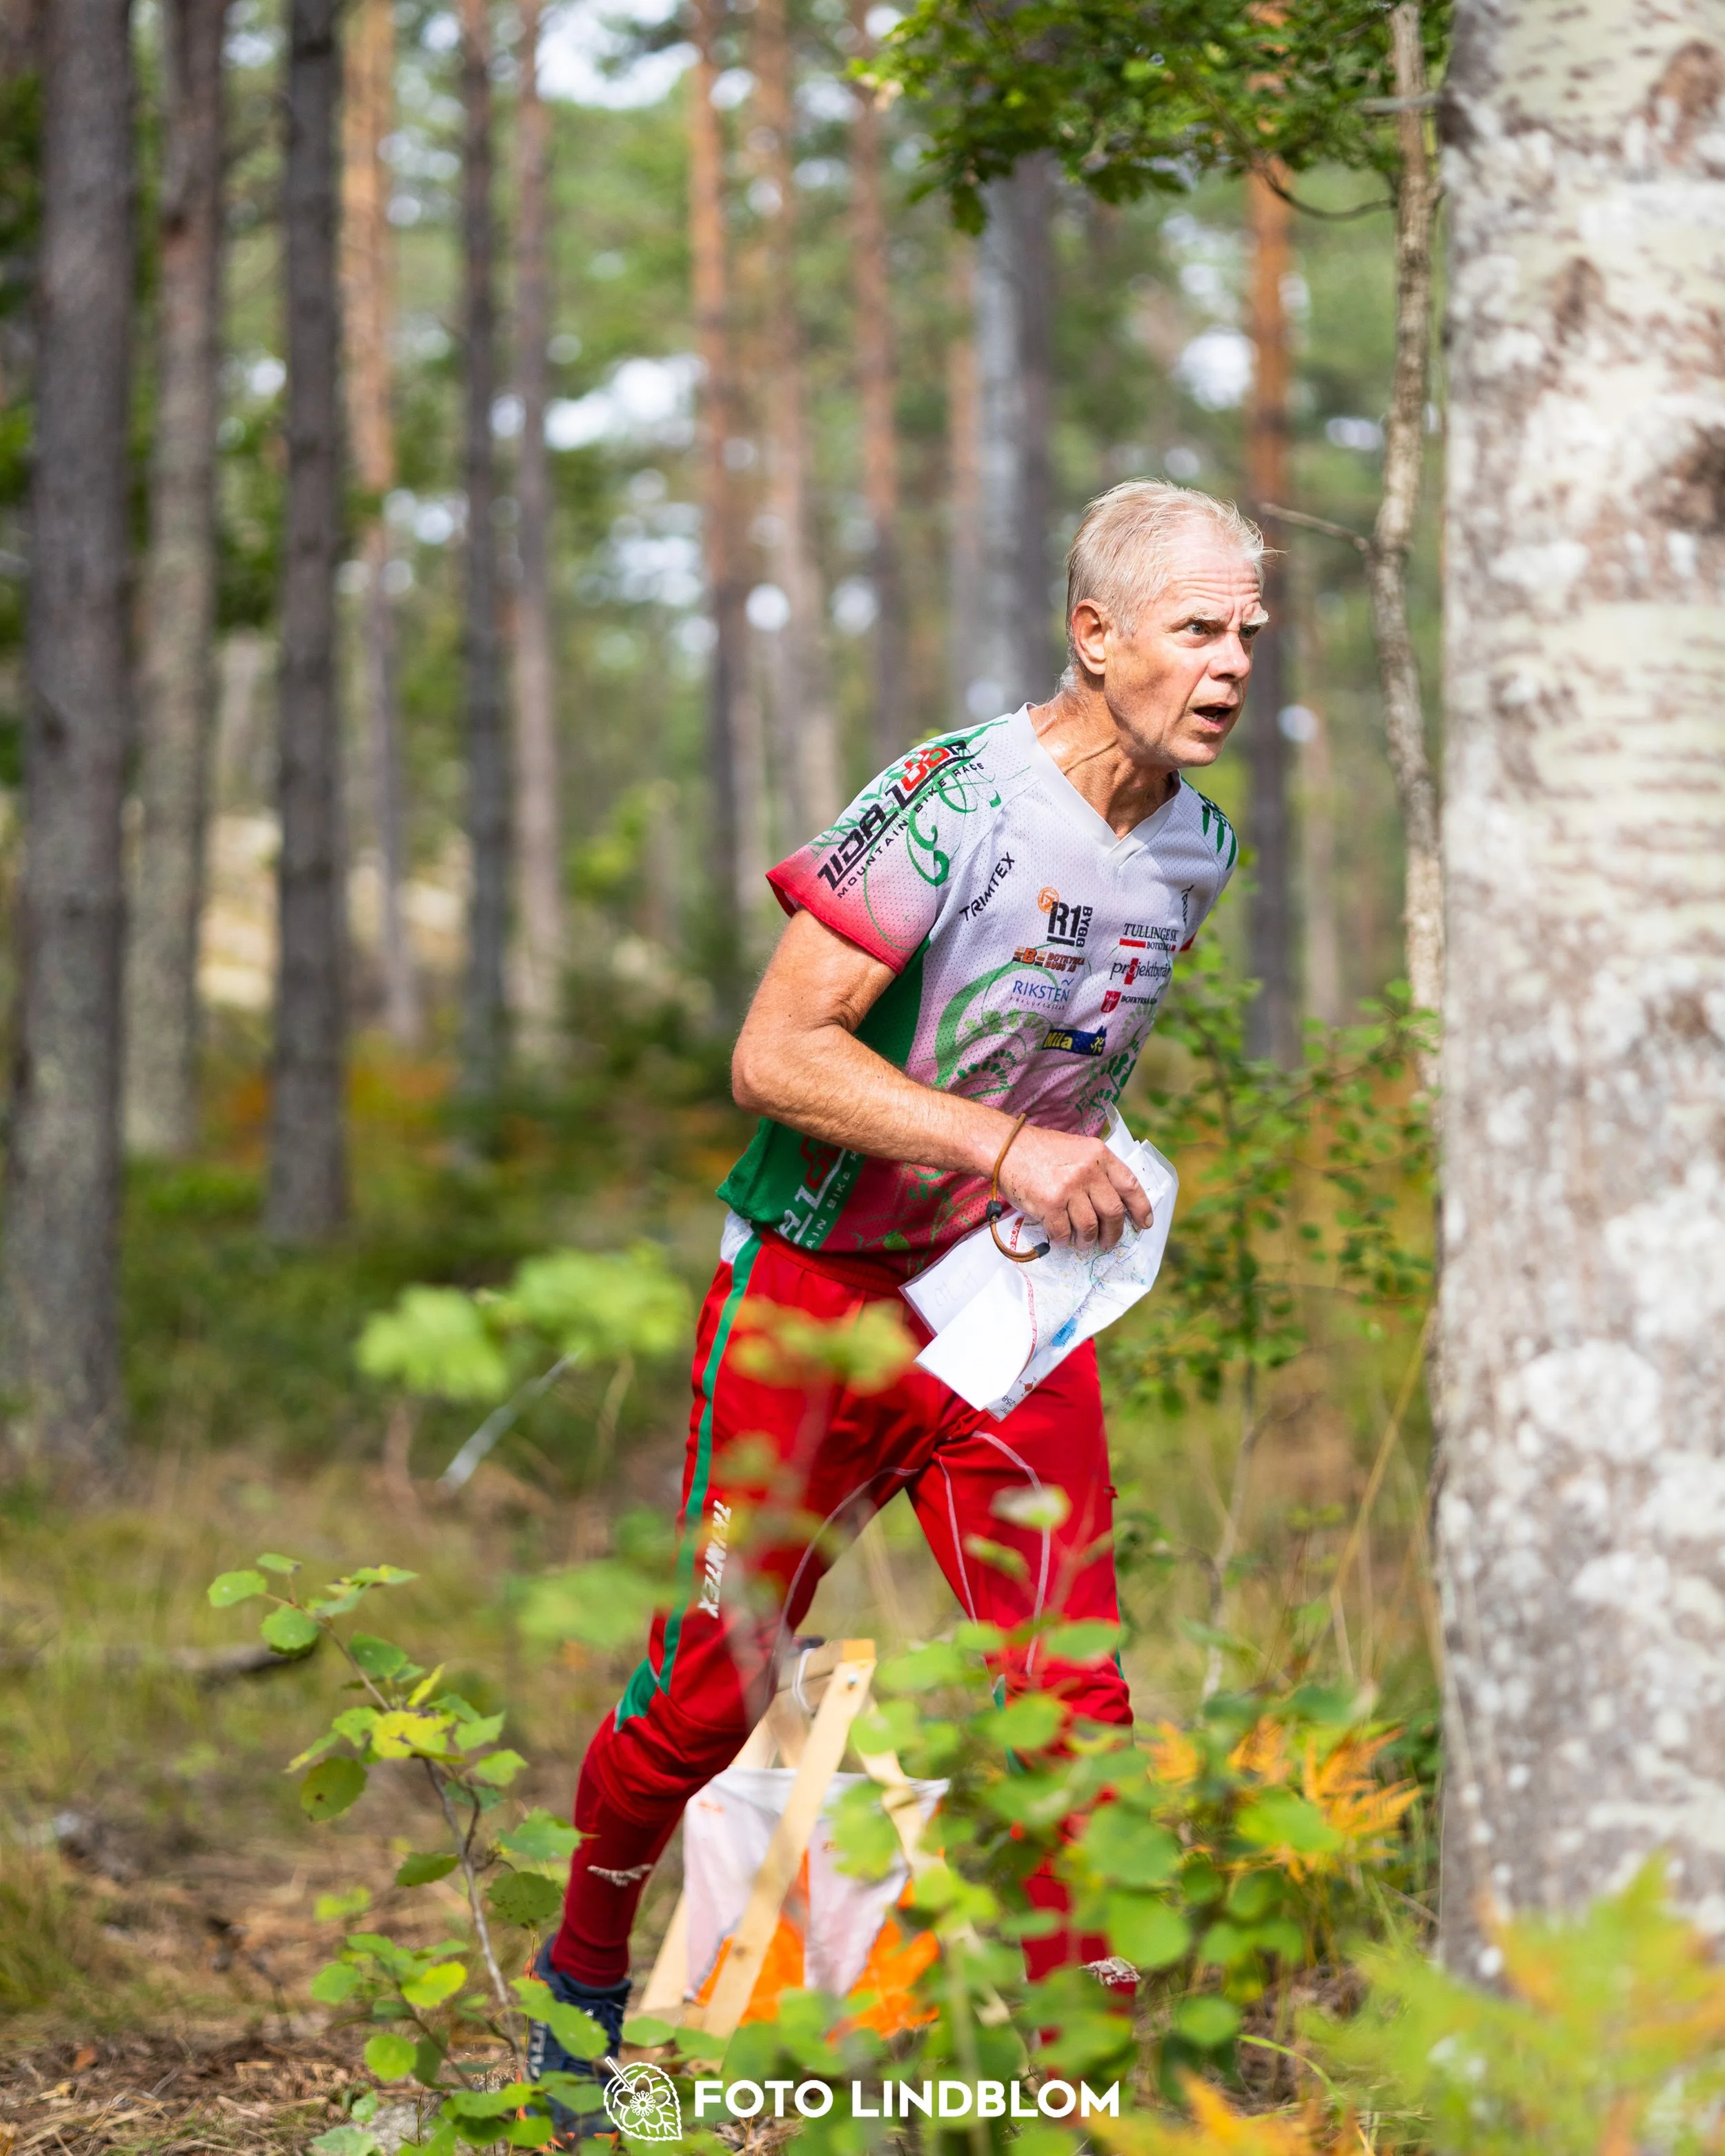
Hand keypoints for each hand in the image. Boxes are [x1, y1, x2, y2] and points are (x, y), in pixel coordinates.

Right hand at [995, 1124, 1151, 1250]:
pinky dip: (1063, 1240)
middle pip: (1113, 1212)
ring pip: (1089, 1227)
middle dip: (1113, 1233)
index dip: (1141, 1208)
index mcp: (1099, 1155)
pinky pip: (1063, 1233)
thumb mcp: (1077, 1150)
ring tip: (1083, 1242)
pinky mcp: (1049, 1204)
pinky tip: (1060, 1238)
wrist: (1005, 1148)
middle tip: (1108, 1242)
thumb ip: (1097, 1171)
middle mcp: (1087, 1171)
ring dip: (1087, 1241)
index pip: (1130, 1185)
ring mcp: (1068, 1188)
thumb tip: (1114, 1205)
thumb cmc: (1040, 1150)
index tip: (1143, 1224)